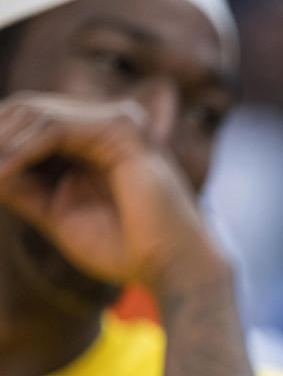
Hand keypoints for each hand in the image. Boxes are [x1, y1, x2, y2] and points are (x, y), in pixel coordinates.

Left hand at [0, 92, 227, 296]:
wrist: (173, 266)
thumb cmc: (126, 249)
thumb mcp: (58, 214)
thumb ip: (23, 188)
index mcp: (93, 143)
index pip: (29, 122)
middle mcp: (105, 124)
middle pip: (26, 109)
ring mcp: (117, 122)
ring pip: (35, 113)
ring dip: (1, 144)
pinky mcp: (122, 129)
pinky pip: (54, 127)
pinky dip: (20, 149)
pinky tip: (3, 172)